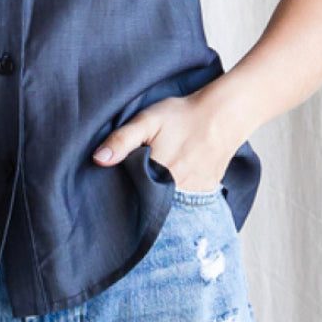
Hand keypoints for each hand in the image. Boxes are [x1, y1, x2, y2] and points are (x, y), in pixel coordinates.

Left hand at [91, 92, 240, 191]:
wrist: (222, 114)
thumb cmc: (181, 116)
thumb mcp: (146, 121)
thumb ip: (121, 140)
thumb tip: (98, 159)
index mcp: (157, 175)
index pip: (134, 198)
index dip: (125, 195)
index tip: (117, 194)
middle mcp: (177, 190)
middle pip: (153, 206)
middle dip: (143, 201)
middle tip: (139, 185)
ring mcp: (195, 194)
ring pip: (172, 208)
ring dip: (163, 202)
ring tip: (157, 185)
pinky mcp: (208, 191)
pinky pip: (191, 204)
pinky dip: (181, 198)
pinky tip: (176, 184)